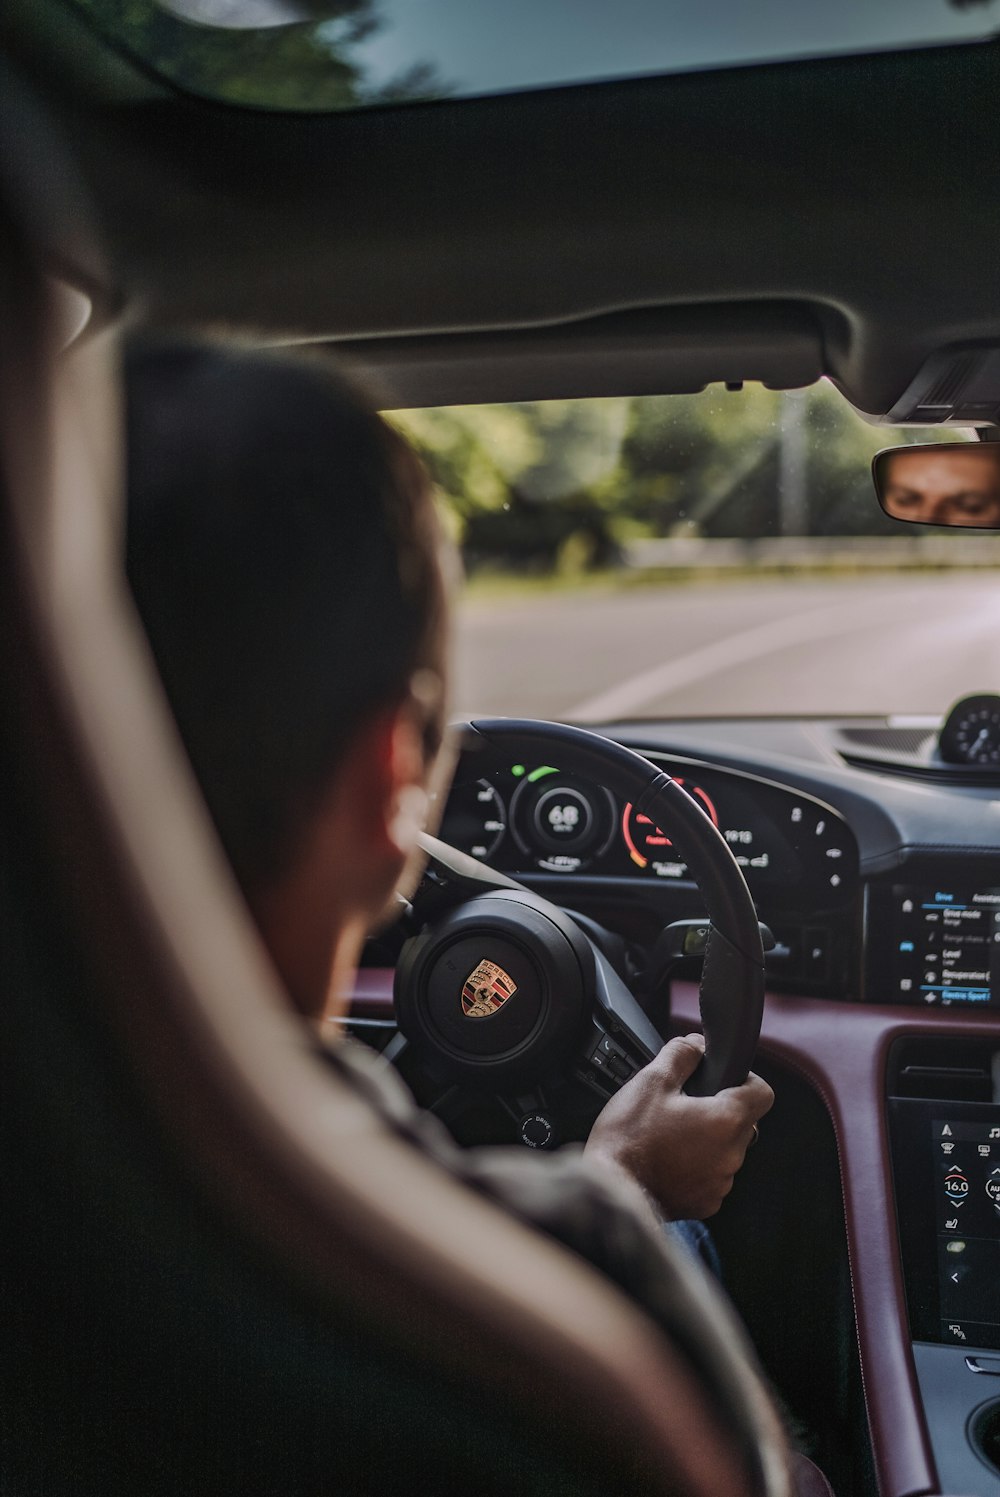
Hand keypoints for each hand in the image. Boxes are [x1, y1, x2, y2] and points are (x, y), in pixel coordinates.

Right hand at [584, 1033, 773, 1220]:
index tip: (724, 1080)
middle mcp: (731, 1155)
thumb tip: (696, 1044)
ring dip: (707, 1140)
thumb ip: (681, 1055)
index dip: (746, 1079)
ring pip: (726, 1150)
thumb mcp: (651, 1081)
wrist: (611, 1190)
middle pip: (742, 1122)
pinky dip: (696, 1167)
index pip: (763, 1093)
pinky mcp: (706, 1203)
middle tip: (684, 1106)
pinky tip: (667, 1159)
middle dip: (719, 1110)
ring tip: (670, 1134)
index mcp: (726, 1120)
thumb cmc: (629, 1138)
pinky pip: (711, 1177)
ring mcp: (720, 1183)